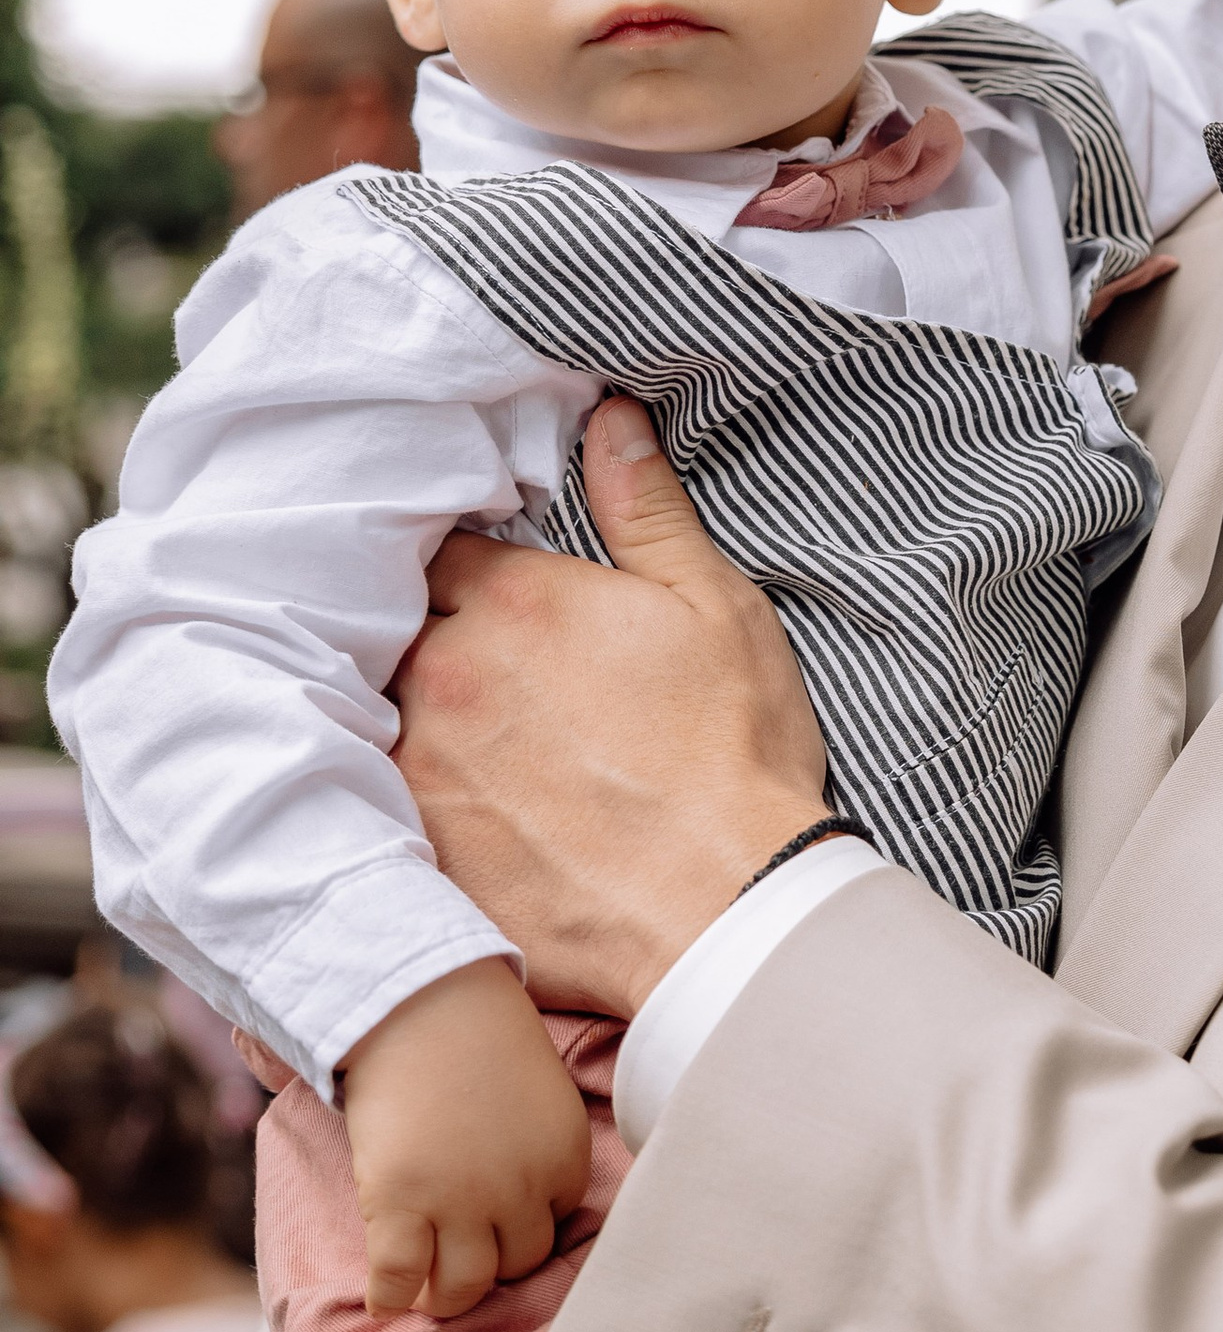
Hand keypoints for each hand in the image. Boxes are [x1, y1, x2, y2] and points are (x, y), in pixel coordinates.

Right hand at [342, 960, 594, 1317]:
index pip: (554, 1226)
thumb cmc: (475, 1033)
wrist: (417, 1001)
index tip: (495, 1229)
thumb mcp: (538, 1092)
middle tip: (459, 1264)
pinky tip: (382, 1299)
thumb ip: (534, 1145)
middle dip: (489, 1267)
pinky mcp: (401, 1207)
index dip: (520, 1228)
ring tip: (424, 1289)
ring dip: (445, 1297)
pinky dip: (389, 1298)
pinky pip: (399, 1280)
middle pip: (516, 1265)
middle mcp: (522, 1192)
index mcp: (565, 1160)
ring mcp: (460, 1205)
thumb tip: (512, 1186)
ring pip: (464, 1288)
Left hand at [393, 397, 828, 1016]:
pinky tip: (462, 814)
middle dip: (429, 637)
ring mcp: (420, 767)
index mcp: (517, 602)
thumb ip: (646, 510)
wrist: (726, 913)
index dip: (468, 566)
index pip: (444, 552)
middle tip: (483, 669)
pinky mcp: (418, 850)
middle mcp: (446, 674)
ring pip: (379, 716)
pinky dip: (409, 799)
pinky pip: (381, 806)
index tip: (493, 588)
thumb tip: (608, 418)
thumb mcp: (714, 609)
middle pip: (398, 630)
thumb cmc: (734, 756)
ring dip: (415, 719)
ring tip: (472, 745)